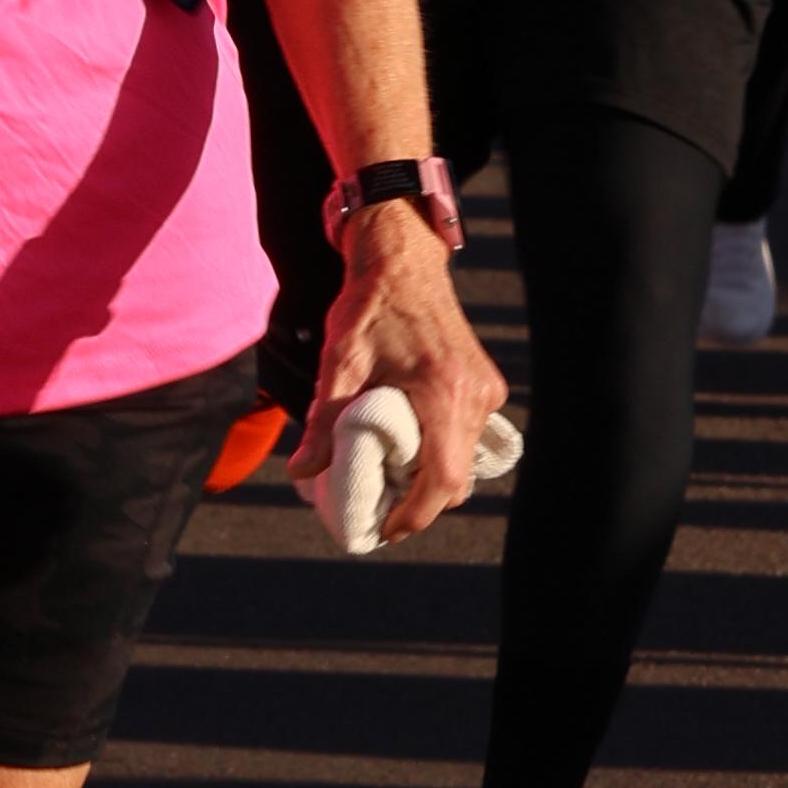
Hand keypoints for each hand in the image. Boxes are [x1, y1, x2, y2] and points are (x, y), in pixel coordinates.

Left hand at [284, 206, 503, 541]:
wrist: (402, 259)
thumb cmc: (369, 306)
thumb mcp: (339, 362)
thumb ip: (323, 421)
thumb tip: (301, 472)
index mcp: (443, 392)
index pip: (443, 480)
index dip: (415, 515)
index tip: (386, 528)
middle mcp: (475, 395)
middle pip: (457, 478)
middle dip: (420, 500)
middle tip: (378, 501)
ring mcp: (486, 389)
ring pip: (465, 458)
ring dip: (430, 472)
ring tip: (387, 469)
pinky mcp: (486, 382)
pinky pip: (469, 434)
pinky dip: (441, 446)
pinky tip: (407, 438)